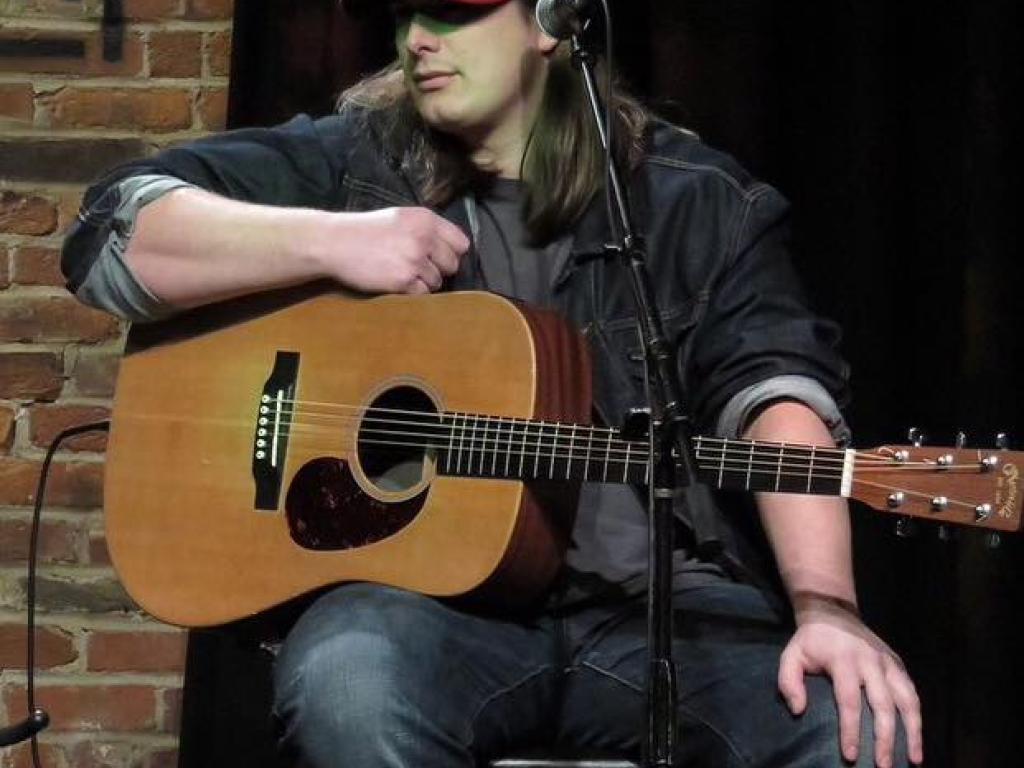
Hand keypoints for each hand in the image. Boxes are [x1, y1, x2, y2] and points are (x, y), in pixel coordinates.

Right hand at [321, 206, 469, 294]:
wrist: (335, 243)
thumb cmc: (366, 230)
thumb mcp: (400, 217)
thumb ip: (427, 228)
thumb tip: (453, 248)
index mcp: (426, 219)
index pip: (461, 243)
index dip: (451, 252)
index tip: (438, 257)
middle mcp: (424, 237)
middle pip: (452, 265)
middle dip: (439, 269)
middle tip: (417, 267)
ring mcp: (414, 260)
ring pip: (438, 281)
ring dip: (423, 282)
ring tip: (402, 273)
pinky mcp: (403, 280)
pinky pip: (422, 294)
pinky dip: (412, 292)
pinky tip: (396, 282)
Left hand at [778, 597, 922, 766]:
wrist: (833, 611)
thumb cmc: (810, 641)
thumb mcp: (791, 655)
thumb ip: (788, 681)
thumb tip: (798, 710)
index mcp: (843, 660)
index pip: (848, 701)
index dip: (850, 730)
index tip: (850, 755)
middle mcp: (870, 661)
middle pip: (882, 704)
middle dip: (884, 738)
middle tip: (883, 766)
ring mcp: (887, 662)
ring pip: (907, 699)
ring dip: (913, 731)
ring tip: (914, 759)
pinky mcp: (898, 663)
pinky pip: (912, 692)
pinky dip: (918, 716)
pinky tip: (918, 738)